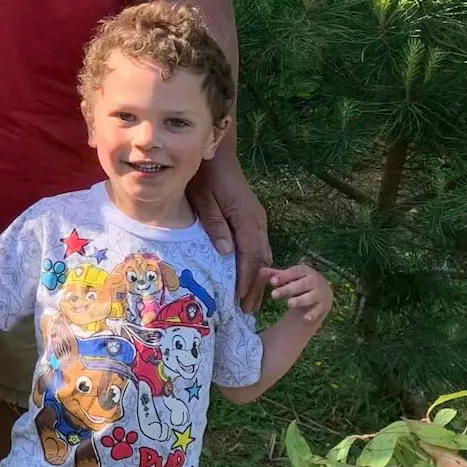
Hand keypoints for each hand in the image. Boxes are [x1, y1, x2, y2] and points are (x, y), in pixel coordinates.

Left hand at [188, 152, 271, 307]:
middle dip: (255, 286)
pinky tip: (249, 277)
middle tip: (248, 311)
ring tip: (249, 301)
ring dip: (258, 278)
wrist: (217, 155)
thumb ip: (214, 226)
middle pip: (262, 259)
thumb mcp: (202, 200)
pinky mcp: (253, 218)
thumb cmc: (205, 176)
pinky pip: (258, 245)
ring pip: (263, 254)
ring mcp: (257, 219)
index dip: (247, 280)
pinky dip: (256, 264)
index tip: (241, 300)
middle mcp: (257, 220)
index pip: (250, 256)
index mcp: (245, 217)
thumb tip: (226, 253)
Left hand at [262, 264, 330, 326]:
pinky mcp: (323, 306)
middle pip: (301, 285)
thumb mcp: (290, 277)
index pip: (294, 272)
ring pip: (309, 297)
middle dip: (287, 290)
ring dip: (300, 300)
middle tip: (273, 295)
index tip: (272, 281)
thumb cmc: (300, 283)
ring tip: (289, 303)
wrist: (322, 293)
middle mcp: (314, 281)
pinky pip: (318, 311)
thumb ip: (276, 275)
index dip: (283, 276)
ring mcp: (320, 294)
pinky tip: (306, 319)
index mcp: (305, 271)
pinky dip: (312, 315)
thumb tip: (261, 271)